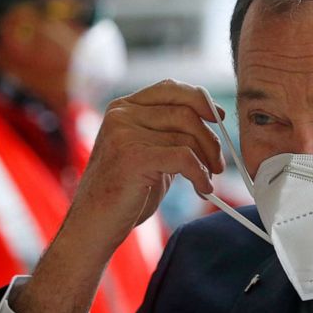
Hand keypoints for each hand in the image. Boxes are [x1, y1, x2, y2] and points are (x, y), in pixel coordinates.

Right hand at [68, 79, 225, 253]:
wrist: (93, 225)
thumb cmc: (124, 192)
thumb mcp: (148, 152)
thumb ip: (170, 133)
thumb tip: (213, 120)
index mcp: (123, 108)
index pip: (170, 88)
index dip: (200, 100)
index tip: (219, 119)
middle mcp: (121, 115)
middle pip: (185, 112)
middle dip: (211, 139)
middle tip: (218, 164)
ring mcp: (124, 134)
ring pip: (187, 136)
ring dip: (207, 160)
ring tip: (207, 180)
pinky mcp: (133, 157)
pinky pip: (184, 157)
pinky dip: (200, 174)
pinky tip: (202, 188)